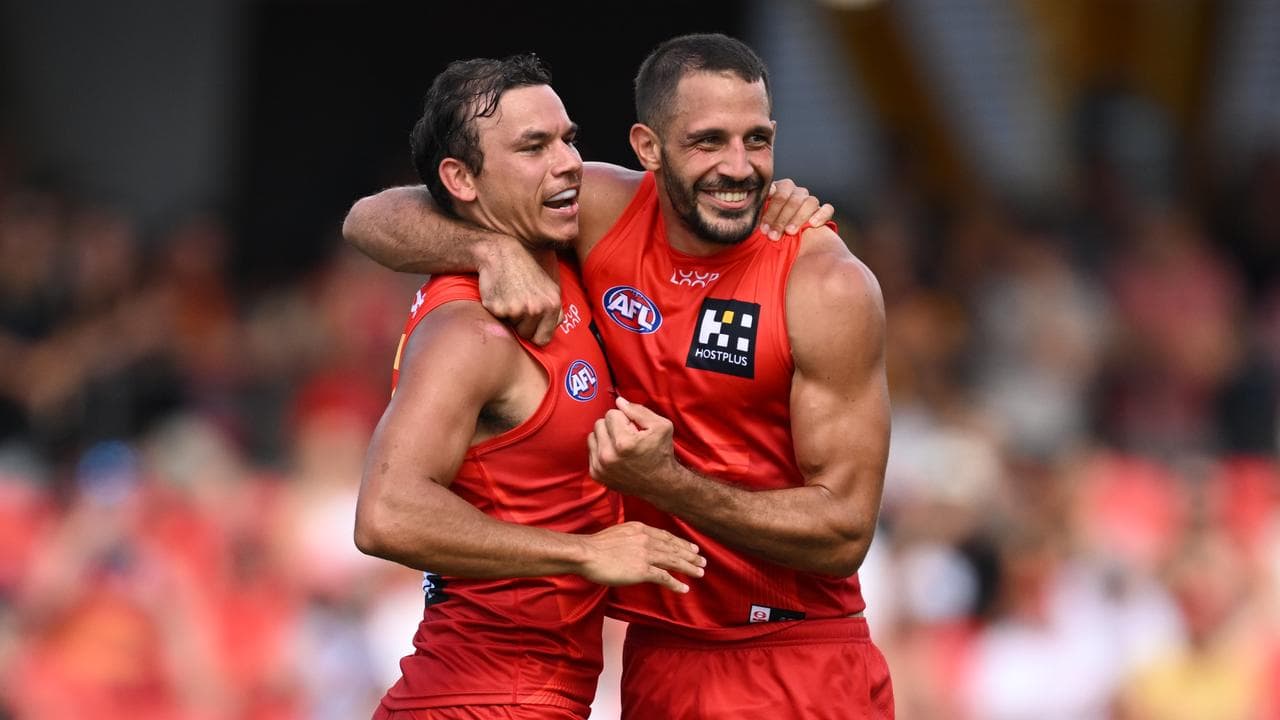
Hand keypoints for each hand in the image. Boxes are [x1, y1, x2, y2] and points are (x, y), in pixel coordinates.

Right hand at [476, 239, 562, 344]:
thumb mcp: (550, 288)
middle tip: (518, 303)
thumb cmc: (526, 272)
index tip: (530, 325)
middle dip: (521, 324)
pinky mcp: (499, 308)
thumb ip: (554, 312)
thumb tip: (550, 334)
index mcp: (553, 305)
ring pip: (512, 328)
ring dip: (509, 317)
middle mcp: (537, 308)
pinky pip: (498, 319)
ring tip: (510, 296)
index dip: (535, 334)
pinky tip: (500, 294)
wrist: (502, 254)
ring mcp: (518, 309)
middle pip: (527, 335)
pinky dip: (497, 310)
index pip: (544, 339)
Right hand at [578, 521, 705, 592]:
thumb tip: (635, 546)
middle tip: (702, 561)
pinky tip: (684, 588)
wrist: (586, 553)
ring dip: (689, 567)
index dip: (681, 543)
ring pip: (674, 561)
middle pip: (674, 548)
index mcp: (640, 529)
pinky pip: (664, 577)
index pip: (666, 536)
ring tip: (700, 572)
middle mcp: (646, 539)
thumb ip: (630, 538)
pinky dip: (676, 583)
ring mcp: (645, 554)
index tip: (691, 547)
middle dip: (690, 555)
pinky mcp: (642, 570)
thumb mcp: (617, 534)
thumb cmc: (595, 547)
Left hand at [588, 397, 677, 498]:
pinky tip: (615, 455)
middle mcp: (607, 456)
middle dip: (612, 426)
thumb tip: (618, 401)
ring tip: (620, 445)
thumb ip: (638, 410)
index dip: (624, 418)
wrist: (661, 484)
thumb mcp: (660, 426)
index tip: (634, 428)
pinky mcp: (596, 475)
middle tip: (627, 436)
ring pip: (592, 436)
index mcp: (623, 443)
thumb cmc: (662, 453)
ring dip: (605, 437)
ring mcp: (600, 467)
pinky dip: (601, 450)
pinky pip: (590, 451)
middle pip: (598, 424)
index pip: (610, 414)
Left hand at [758, 179, 834, 240]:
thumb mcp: (760, 222)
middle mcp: (796, 193)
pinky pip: (827, 208)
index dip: (771, 209)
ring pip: (810, 201)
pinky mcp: (823, 211)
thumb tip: (748, 206)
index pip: (778, 193)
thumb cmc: (769, 229)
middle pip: (793, 198)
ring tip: (789, 232)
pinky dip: (821, 215)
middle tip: (772, 235)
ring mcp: (810, 201)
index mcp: (780, 190)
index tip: (763, 225)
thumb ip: (757, 213)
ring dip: (798, 217)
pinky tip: (812, 225)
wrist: (785, 240)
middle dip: (781, 218)